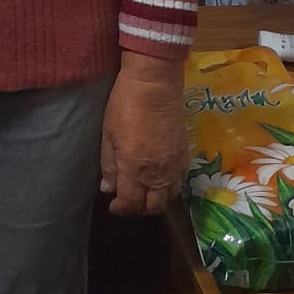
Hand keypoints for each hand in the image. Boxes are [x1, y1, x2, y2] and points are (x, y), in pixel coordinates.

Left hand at [99, 51, 187, 215]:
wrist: (155, 84)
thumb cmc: (125, 104)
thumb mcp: (108, 133)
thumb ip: (109, 164)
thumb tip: (107, 189)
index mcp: (134, 169)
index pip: (130, 204)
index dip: (121, 209)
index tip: (114, 206)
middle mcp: (157, 173)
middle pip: (152, 207)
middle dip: (139, 209)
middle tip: (129, 200)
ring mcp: (174, 165)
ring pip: (169, 198)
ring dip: (156, 200)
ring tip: (145, 191)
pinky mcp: (185, 155)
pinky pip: (180, 181)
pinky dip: (170, 187)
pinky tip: (160, 178)